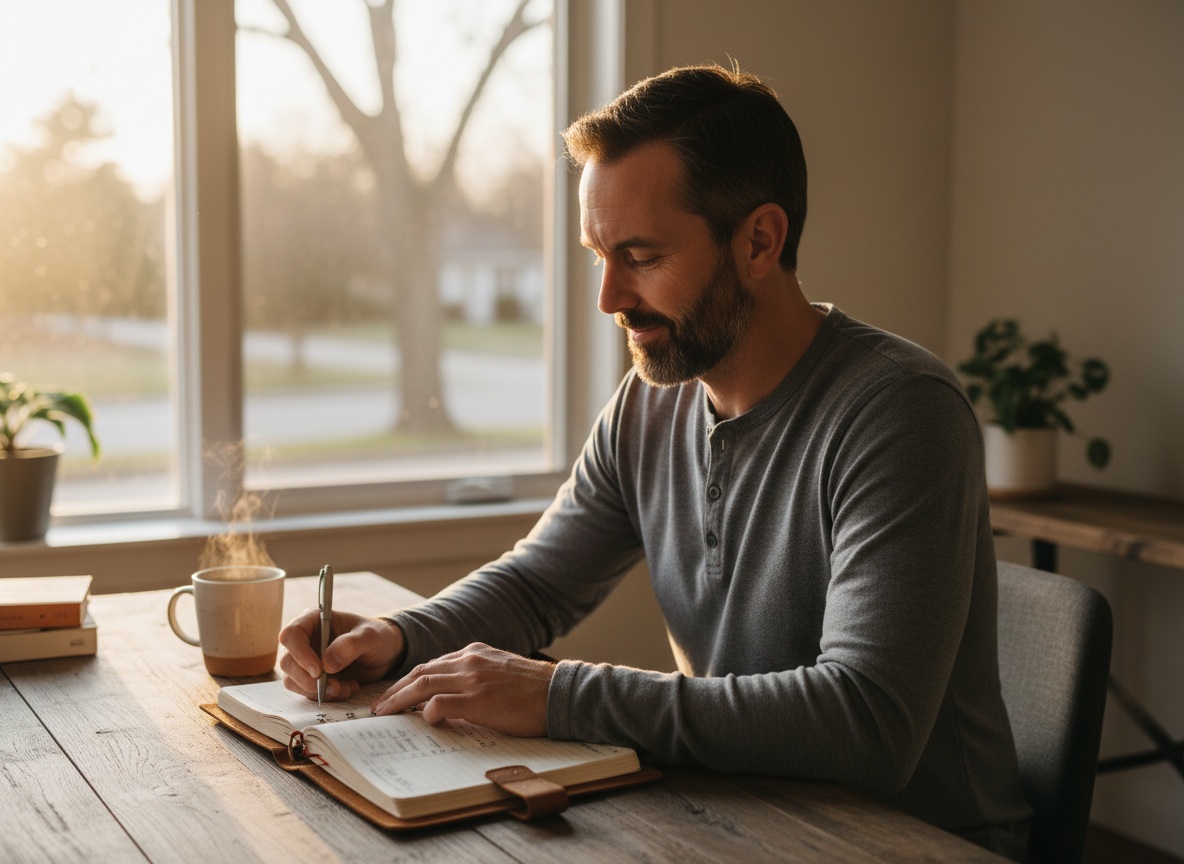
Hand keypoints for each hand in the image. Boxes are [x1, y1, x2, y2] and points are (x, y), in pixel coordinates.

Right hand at [278, 607, 404, 701]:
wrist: (385, 654)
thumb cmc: (377, 637)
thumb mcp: (370, 637)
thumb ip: (350, 645)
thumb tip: (326, 664)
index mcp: (314, 620)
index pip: (291, 634)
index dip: (300, 654)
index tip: (318, 670)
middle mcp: (305, 640)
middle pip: (287, 662)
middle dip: (309, 680)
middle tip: (335, 686)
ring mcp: (306, 660)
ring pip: (293, 680)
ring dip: (318, 690)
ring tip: (346, 688)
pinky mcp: (311, 678)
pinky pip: (306, 692)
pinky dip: (325, 696)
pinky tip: (347, 689)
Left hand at [372, 643, 553, 737]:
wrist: (560, 692)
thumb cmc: (534, 689)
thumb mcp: (501, 670)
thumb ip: (477, 675)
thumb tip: (453, 694)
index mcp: (474, 653)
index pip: (431, 664)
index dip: (409, 680)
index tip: (395, 693)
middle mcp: (469, 661)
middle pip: (420, 672)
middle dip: (395, 690)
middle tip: (380, 707)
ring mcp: (473, 679)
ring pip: (423, 685)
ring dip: (399, 701)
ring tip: (386, 714)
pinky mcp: (479, 700)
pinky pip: (440, 703)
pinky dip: (427, 712)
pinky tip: (423, 721)